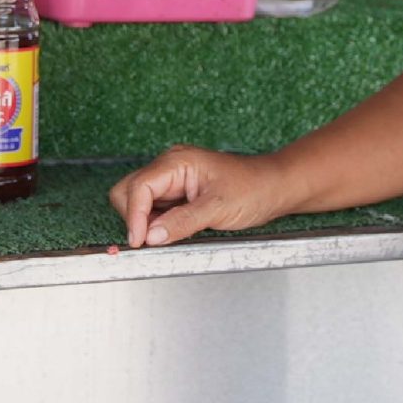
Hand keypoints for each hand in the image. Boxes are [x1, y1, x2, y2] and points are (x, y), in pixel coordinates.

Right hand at [107, 147, 297, 248]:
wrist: (273, 188)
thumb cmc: (253, 188)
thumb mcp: (218, 208)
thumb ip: (182, 222)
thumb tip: (152, 236)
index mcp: (177, 161)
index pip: (139, 187)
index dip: (134, 216)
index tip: (139, 241)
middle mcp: (169, 167)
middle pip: (128, 191)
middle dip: (133, 217)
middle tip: (150, 240)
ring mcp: (171, 180)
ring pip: (137, 201)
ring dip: (143, 222)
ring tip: (166, 235)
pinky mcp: (176, 193)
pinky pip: (153, 209)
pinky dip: (154, 223)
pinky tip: (170, 232)